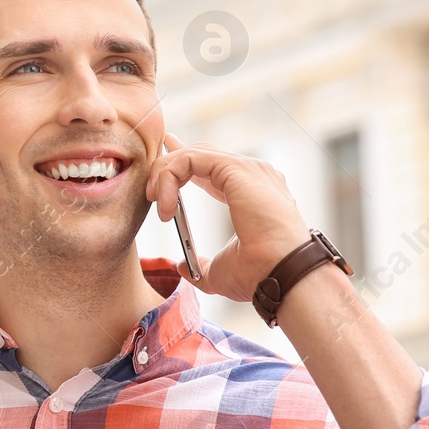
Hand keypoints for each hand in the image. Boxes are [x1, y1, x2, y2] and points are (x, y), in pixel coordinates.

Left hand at [144, 134, 311, 301]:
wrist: (278, 275)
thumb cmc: (259, 274)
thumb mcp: (221, 270)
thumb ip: (200, 264)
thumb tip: (182, 266)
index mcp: (251, 192)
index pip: (212, 166)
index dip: (182, 164)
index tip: (161, 170)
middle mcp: (252, 175)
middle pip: (201, 153)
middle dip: (168, 164)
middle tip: (150, 192)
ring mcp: (246, 168)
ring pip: (192, 154)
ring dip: (165, 175)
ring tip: (157, 203)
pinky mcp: (235, 168)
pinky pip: (189, 159)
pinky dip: (170, 177)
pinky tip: (166, 204)